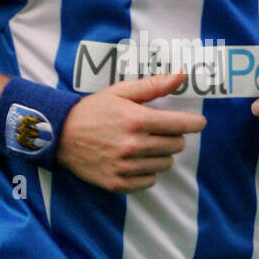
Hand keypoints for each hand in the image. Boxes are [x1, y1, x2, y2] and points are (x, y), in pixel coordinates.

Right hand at [57, 71, 205, 191]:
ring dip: (161, 154)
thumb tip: (181, 75)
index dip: (194, 123)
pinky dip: (147, 171)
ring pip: (165, 164)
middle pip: (176, 146)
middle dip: (172, 136)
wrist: (60, 135)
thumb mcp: (121, 91)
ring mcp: (125, 167)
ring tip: (144, 145)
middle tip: (158, 131)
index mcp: (136, 120)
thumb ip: (154, 85)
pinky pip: (149, 181)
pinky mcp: (117, 183)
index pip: (180, 125)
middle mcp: (133, 145)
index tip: (198, 122)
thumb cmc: (93, 110)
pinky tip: (134, 160)